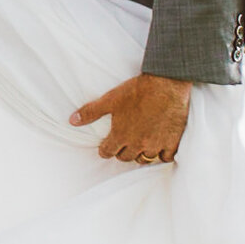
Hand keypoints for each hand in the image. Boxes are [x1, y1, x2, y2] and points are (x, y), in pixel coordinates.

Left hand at [70, 74, 190, 163]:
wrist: (166, 84)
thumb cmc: (137, 90)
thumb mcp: (110, 99)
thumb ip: (91, 112)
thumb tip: (72, 121)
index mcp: (120, 135)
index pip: (107, 152)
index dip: (105, 149)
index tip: (107, 146)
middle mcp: (137, 144)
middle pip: (126, 157)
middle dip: (122, 152)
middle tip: (124, 144)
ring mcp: (155, 144)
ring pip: (145, 159)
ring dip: (141, 154)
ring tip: (141, 146)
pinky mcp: (172, 142)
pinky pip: (166, 157)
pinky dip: (163, 154)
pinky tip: (161, 147)